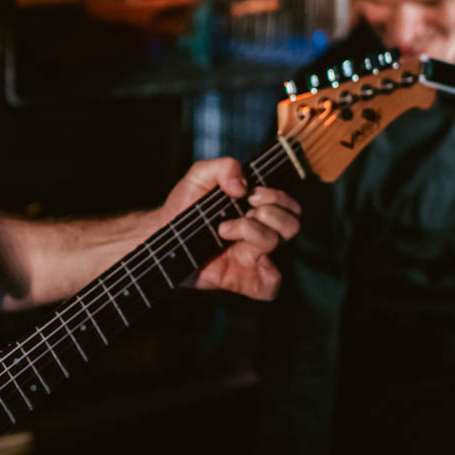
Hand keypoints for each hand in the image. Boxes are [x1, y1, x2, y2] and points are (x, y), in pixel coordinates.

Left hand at [160, 158, 301, 301]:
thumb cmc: (184, 205)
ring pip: (276, 244)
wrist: (162, 235)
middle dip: (271, 212)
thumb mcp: (200, 176)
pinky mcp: (243, 279)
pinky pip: (270, 287)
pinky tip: (244, 261)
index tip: (251, 193)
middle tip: (244, 210)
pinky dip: (268, 278)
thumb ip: (224, 167)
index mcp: (257, 210)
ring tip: (223, 229)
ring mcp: (253, 257)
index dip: (277, 197)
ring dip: (251, 231)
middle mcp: (260, 233)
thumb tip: (243, 186)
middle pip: (292, 225)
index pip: (290, 205)